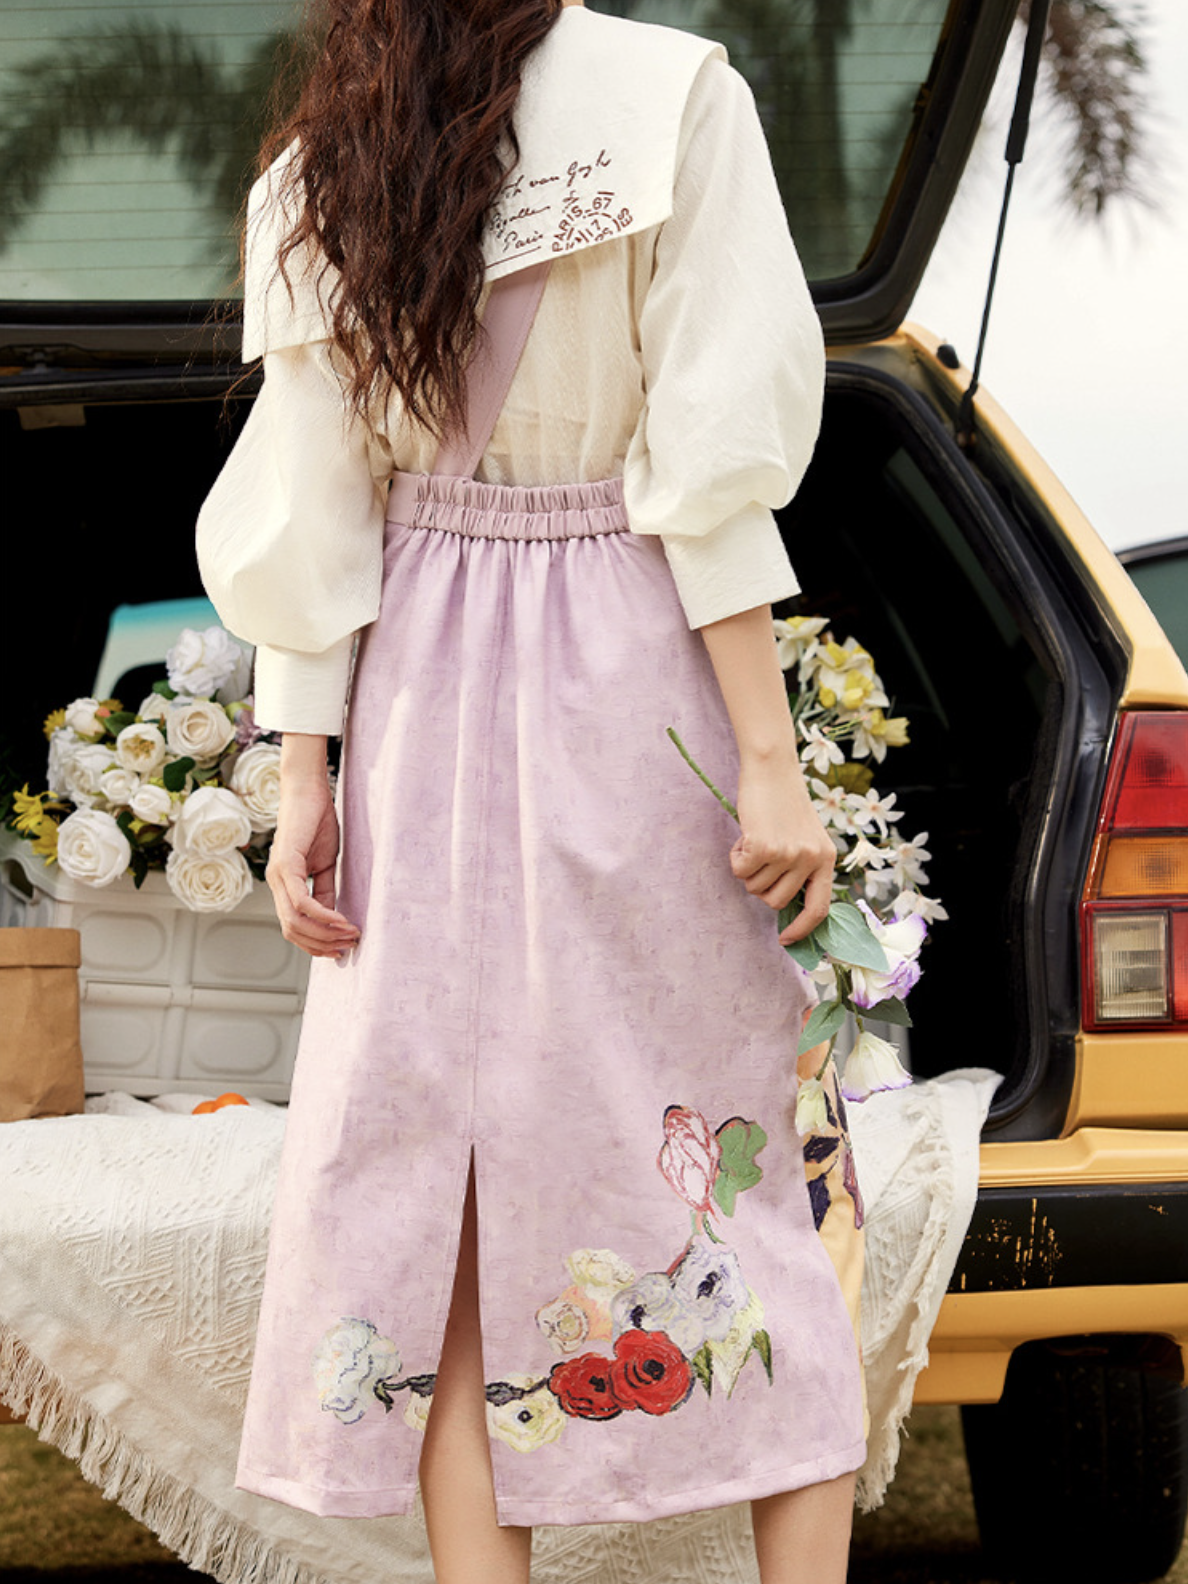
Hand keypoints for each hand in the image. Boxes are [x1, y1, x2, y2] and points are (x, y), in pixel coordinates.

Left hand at [267, 737, 359, 958]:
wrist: (308, 791)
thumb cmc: (316, 822)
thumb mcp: (323, 863)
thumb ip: (324, 890)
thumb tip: (331, 916)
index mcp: (282, 885)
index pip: (293, 927)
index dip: (315, 942)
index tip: (340, 947)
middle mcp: (275, 884)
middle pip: (292, 930)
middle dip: (321, 944)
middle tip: (348, 946)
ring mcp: (278, 875)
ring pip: (295, 921)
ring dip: (324, 933)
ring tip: (349, 934)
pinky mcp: (286, 864)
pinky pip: (302, 901)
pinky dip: (322, 915)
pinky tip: (341, 919)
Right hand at [730, 753, 835, 944]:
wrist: (772, 770)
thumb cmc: (784, 803)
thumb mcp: (805, 837)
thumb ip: (801, 868)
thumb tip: (784, 906)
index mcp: (826, 858)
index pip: (818, 908)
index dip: (802, 929)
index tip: (786, 939)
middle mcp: (811, 859)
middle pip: (776, 901)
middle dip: (761, 886)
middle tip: (760, 859)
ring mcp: (788, 854)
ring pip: (755, 887)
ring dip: (748, 869)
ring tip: (755, 839)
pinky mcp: (765, 847)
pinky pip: (740, 871)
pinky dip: (736, 857)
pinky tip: (745, 835)